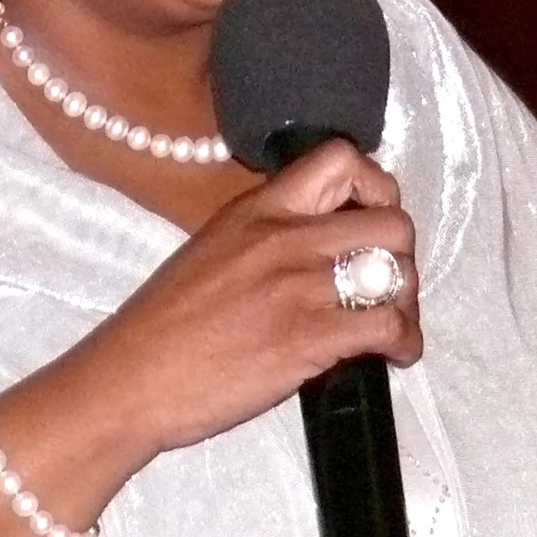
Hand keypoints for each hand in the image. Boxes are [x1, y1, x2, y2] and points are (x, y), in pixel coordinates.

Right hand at [78, 139, 420, 454]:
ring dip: (406, 301)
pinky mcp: (308, 337)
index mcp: (257, 208)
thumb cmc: (163, 324)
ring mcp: (299, 286)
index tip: (370, 218)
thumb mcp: (213, 248)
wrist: (130, 378)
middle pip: (391, 221)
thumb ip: (266, 234)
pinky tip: (394, 354)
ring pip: (398, 273)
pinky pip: (388, 326)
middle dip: (401, 253)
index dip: (375, 186)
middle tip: (385, 282)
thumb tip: (317, 241)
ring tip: (391, 321)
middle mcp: (284, 236)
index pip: (340, 158)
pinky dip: (405, 342)